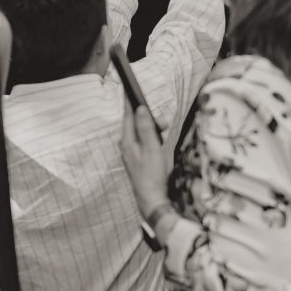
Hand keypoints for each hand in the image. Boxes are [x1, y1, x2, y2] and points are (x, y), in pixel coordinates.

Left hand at [120, 103, 169, 217]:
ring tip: (164, 131)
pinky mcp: (137, 160)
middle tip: (163, 121)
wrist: (152, 201)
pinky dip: (151, 137)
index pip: (127, 116)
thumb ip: (146, 128)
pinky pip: (142, 142)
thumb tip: (140, 109)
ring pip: (140, 133)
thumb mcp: (152, 149)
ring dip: (152, 129)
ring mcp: (131, 154)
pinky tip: (159, 142)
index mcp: (128, 142)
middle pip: (135, 124)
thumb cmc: (152, 176)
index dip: (129, 102)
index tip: (128, 89)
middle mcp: (126, 147)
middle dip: (148, 118)